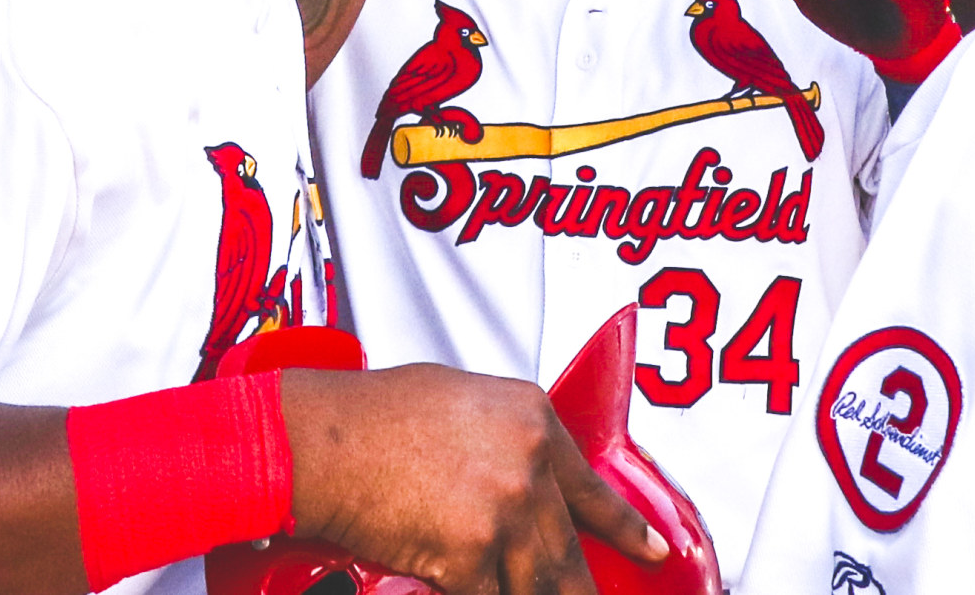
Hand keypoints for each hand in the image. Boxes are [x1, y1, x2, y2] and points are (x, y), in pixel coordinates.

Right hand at [280, 364, 665, 594]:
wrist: (324, 441)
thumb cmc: (375, 414)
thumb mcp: (464, 398)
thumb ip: (507, 436)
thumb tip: (526, 471)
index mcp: (533, 419)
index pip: (593, 488)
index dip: (626, 529)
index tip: (651, 552)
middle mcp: (528, 467)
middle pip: (568, 550)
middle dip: (582, 588)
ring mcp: (502, 516)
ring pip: (539, 584)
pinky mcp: (468, 558)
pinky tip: (491, 594)